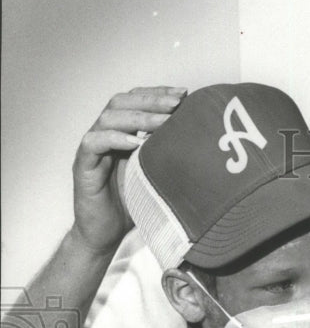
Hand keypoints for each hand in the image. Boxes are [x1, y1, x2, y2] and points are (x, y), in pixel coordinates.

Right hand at [70, 86, 186, 254]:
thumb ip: (173, 155)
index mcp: (124, 132)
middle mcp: (106, 134)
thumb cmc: (135, 203)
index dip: (158, 93)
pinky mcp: (83, 166)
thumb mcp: (161, 174)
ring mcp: (93, 149)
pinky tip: (136, 142)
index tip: (184, 93)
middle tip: (177, 101)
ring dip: (139, 116)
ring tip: (163, 120)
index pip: (136, 100)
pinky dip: (114, 138)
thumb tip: (207, 144)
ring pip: (108, 118)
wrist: (106, 234)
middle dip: (152, 99)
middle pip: (123, 102)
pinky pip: (93, 143)